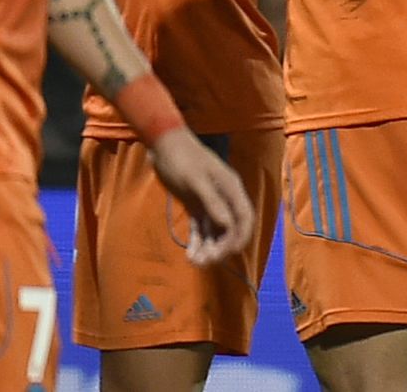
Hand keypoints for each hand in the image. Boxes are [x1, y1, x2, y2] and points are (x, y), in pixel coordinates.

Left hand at [148, 128, 255, 265]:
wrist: (162, 144)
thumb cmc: (180, 158)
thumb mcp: (195, 179)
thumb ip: (212, 201)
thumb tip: (227, 225)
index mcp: (230, 188)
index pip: (244, 218)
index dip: (240, 237)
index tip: (229, 253)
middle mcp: (224, 198)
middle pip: (230, 229)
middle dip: (220, 247)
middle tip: (205, 261)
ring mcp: (210, 203)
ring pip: (214, 232)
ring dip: (208, 248)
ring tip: (195, 262)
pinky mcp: (196, 206)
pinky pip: (200, 228)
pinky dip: (197, 242)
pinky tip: (191, 255)